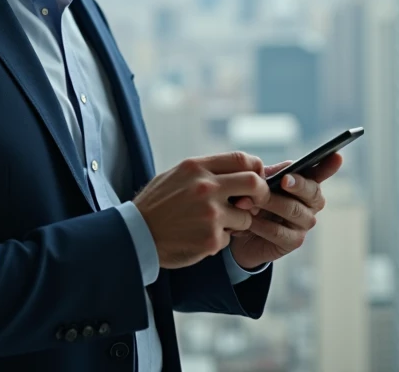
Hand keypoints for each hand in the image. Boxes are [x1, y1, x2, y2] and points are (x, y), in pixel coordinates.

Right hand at [133, 151, 271, 268]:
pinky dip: (219, 239)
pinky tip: (199, 237)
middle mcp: (206, 188)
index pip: (242, 158)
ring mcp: (210, 214)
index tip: (255, 177)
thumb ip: (207, 171)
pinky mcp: (211, 239)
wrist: (137, 234)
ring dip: (237, 222)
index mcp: (197, 167)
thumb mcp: (177, 175)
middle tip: (254, 202)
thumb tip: (239, 169)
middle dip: (261, 194)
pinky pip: (229, 237)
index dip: (256, 168)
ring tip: (215, 224)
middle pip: (254, 183)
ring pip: (245, 216)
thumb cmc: (157, 203)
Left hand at [228, 153, 343, 269]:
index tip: (336, 156)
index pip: (320, 172)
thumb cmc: (253, 199)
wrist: (238, 229)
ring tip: (249, 200)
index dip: (329, 165)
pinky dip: (261, 224)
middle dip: (297, 185)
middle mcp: (311, 204)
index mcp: (305, 184)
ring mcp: (304, 224)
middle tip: (283, 180)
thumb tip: (274, 173)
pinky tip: (249, 220)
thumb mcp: (259, 182)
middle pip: (311, 192)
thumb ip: (268, 175)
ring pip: (293, 210)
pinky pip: (279, 231)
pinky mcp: (293, 242)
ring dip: (270, 204)